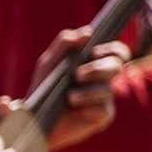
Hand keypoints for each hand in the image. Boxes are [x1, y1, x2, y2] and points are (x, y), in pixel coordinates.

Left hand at [29, 26, 126, 150]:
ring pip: (108, 89)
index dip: (113, 49)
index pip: (117, 52)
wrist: (34, 119)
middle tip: (78, 75)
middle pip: (117, 66)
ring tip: (70, 97)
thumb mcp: (49, 63)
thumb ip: (65, 43)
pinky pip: (103, 109)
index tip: (93, 52)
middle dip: (98, 68)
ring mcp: (104, 99)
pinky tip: (74, 108)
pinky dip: (87, 106)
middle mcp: (103, 80)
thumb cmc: (43, 88)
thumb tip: (88, 32)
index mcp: (94, 64)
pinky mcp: (102, 117)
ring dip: (88, 91)